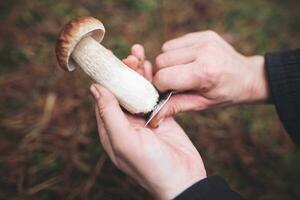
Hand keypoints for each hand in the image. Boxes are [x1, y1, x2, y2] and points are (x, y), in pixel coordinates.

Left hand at [90, 45, 205, 198]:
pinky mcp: (160, 117)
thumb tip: (95, 88)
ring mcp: (144, 120)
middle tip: (131, 56)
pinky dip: (153, 82)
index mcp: (111, 130)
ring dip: (139, 73)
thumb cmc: (152, 167)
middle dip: (125, 72)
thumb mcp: (125, 141)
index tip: (114, 61)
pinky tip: (153, 68)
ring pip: (138, 91)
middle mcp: (125, 124)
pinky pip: (154, 96)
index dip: (108, 79)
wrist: (184, 180)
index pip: (104, 98)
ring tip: (140, 53)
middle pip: (122, 92)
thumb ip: (110, 114)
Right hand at [152, 31, 268, 126]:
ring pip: (165, 50)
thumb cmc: (226, 94)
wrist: (248, 76)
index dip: (159, 87)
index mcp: (204, 72)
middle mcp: (203, 51)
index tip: (164, 92)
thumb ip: (176, 106)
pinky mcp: (203, 34)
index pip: (164, 77)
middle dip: (161, 74)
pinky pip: (175, 42)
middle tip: (173, 83)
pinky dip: (175, 54)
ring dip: (167, 63)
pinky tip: (187, 62)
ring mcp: (203, 39)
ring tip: (182, 72)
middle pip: (161, 61)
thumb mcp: (202, 104)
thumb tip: (153, 116)